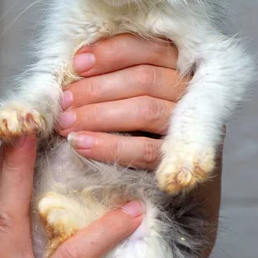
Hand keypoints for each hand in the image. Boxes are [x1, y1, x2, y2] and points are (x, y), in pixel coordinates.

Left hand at [58, 33, 222, 257]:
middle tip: (64, 100)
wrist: (165, 209)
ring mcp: (193, 131)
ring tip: (66, 123)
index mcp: (179, 74)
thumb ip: (111, 84)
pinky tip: (80, 145)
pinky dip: (110, 146)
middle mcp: (192, 98)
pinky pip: (148, 150)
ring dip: (100, 113)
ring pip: (148, 109)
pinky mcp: (185, 166)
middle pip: (149, 78)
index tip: (76, 63)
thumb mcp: (123, 109)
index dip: (113, 52)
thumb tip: (72, 64)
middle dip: (100, 87)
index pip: (153, 48)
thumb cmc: (132, 149)